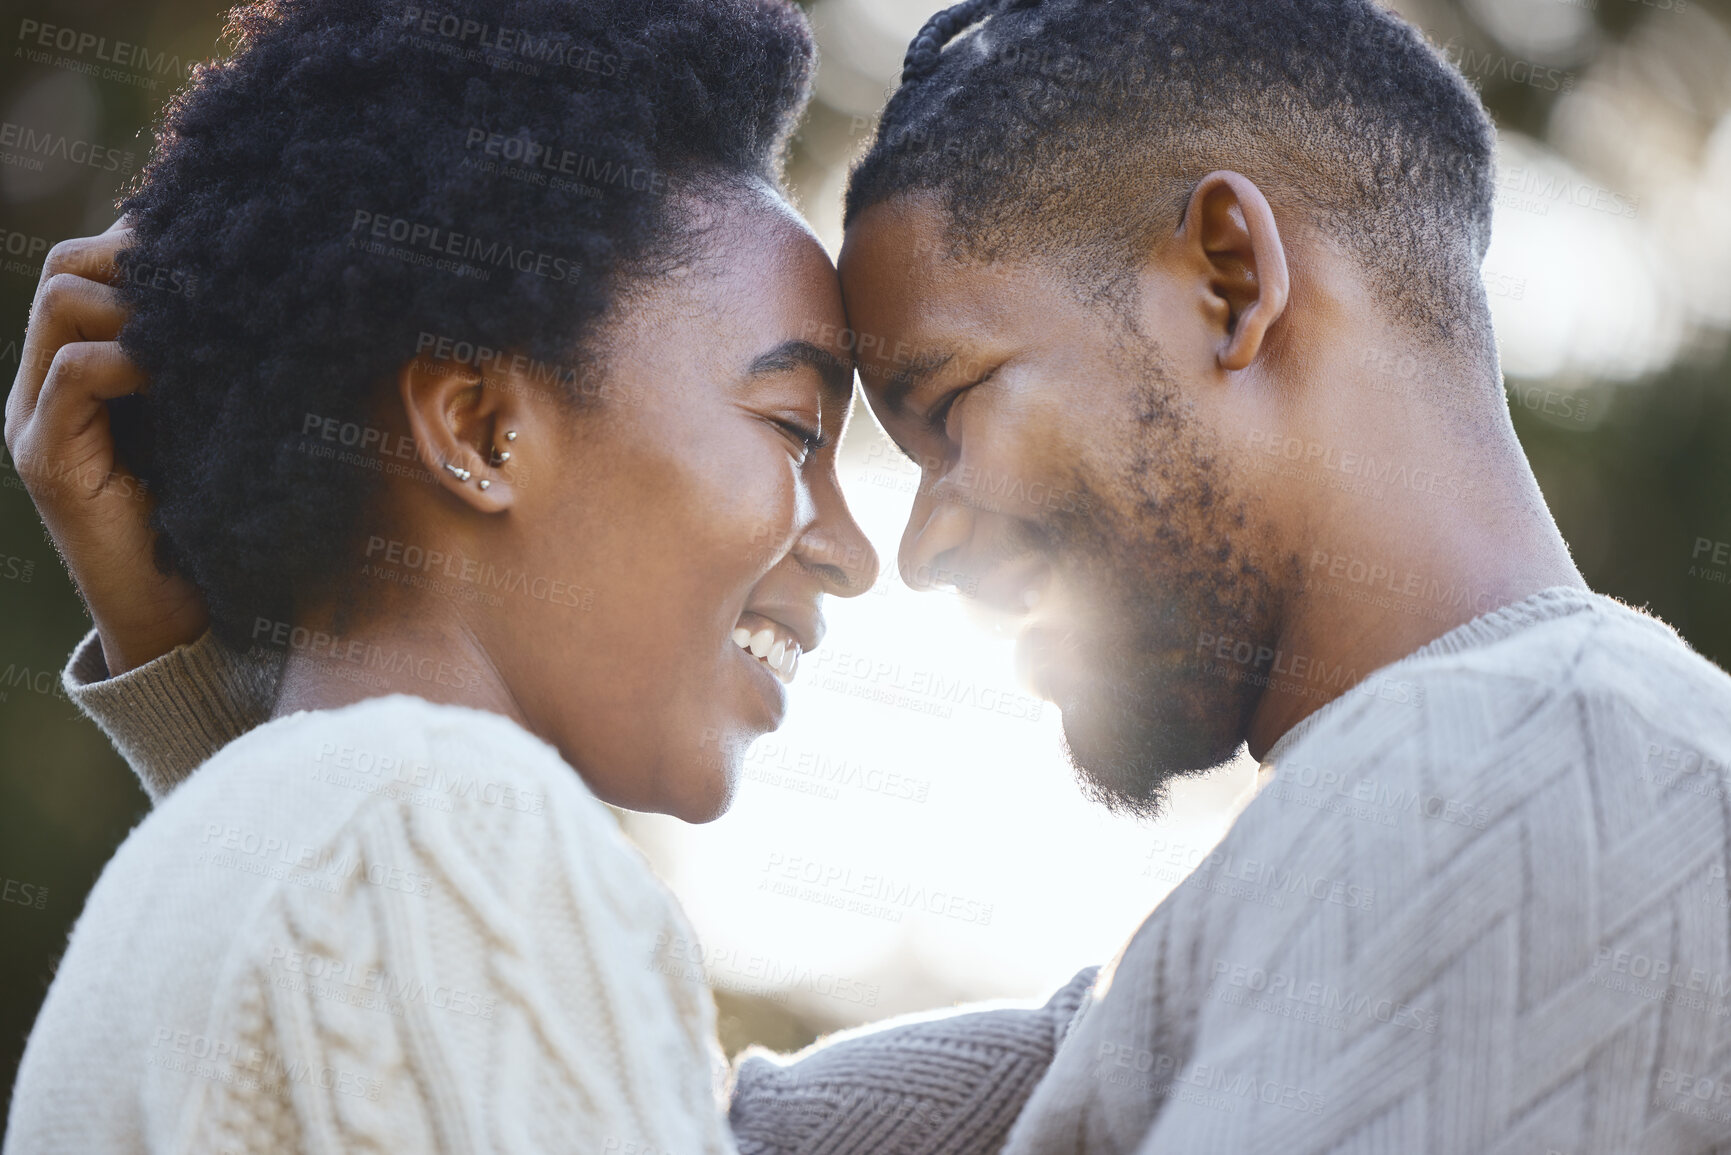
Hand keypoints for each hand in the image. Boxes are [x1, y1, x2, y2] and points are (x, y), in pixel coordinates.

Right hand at [4, 219, 209, 674]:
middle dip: (137, 256)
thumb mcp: (215, 418)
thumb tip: (267, 294)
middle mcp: (48, 382)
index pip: (91, 263)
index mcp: (85, 366)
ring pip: (63, 302)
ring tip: (197, 331)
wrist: (177, 615)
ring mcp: (36, 417)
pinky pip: (75, 372)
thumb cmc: (212, 513)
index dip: (146, 240)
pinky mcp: (45, 458)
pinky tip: (181, 376)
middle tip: (211, 281)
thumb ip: (213, 363)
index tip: (218, 246)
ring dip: (137, 301)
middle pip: (69, 266)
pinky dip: (129, 358)